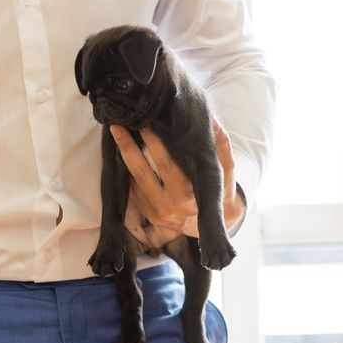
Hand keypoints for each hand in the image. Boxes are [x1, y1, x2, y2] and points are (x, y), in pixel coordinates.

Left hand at [111, 118, 244, 250]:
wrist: (215, 223)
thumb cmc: (220, 192)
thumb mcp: (225, 170)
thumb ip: (221, 146)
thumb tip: (212, 120)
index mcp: (189, 194)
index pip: (166, 164)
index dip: (153, 143)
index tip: (145, 123)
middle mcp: (171, 205)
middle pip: (142, 172)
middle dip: (129, 147)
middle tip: (119, 126)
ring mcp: (158, 213)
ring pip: (133, 182)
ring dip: (122, 158)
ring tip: (117, 134)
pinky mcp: (150, 216)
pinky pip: (133, 193)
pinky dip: (126, 173)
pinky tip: (121, 155)